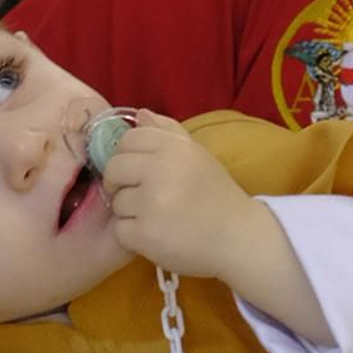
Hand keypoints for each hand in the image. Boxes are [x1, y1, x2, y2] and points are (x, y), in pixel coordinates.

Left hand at [102, 113, 258, 280]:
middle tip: (140, 196)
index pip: (129, 139)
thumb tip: (139, 114)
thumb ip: (168, 131)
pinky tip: (153, 235)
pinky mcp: (145, 234)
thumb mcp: (197, 155)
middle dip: (121, 183)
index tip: (136, 170)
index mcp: (174, 147)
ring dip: (129, 212)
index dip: (126, 155)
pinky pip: (119, 230)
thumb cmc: (216, 195)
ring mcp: (151, 203)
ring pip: (116, 202)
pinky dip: (132, 236)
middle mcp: (160, 170)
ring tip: (155, 218)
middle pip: (114, 168)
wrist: (238, 238)